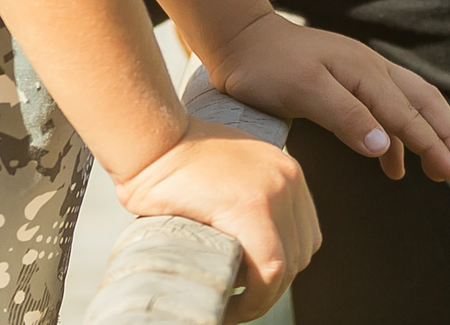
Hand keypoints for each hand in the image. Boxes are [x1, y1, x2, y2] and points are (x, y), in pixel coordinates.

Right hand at [116, 120, 317, 321]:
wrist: (148, 142)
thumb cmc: (172, 164)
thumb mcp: (227, 173)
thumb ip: (247, 200)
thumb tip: (247, 250)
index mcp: (284, 171)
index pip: (302, 236)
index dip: (281, 270)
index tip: (253, 287)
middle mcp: (287, 178)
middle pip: (299, 253)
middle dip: (272, 286)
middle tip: (240, 301)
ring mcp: (272, 191)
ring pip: (287, 266)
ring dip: (262, 295)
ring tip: (232, 305)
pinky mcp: (250, 208)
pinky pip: (267, 269)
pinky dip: (253, 298)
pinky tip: (228, 307)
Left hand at [207, 12, 449, 183]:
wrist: (237, 37)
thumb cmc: (265, 66)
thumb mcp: (303, 92)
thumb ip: (346, 117)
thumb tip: (385, 146)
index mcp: (364, 71)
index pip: (408, 114)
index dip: (434, 144)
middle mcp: (370, 68)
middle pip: (423, 102)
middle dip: (446, 136)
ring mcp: (359, 72)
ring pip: (408, 104)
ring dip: (427, 135)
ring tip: (440, 171)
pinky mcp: (345, 80)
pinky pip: (384, 108)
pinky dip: (397, 136)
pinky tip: (392, 163)